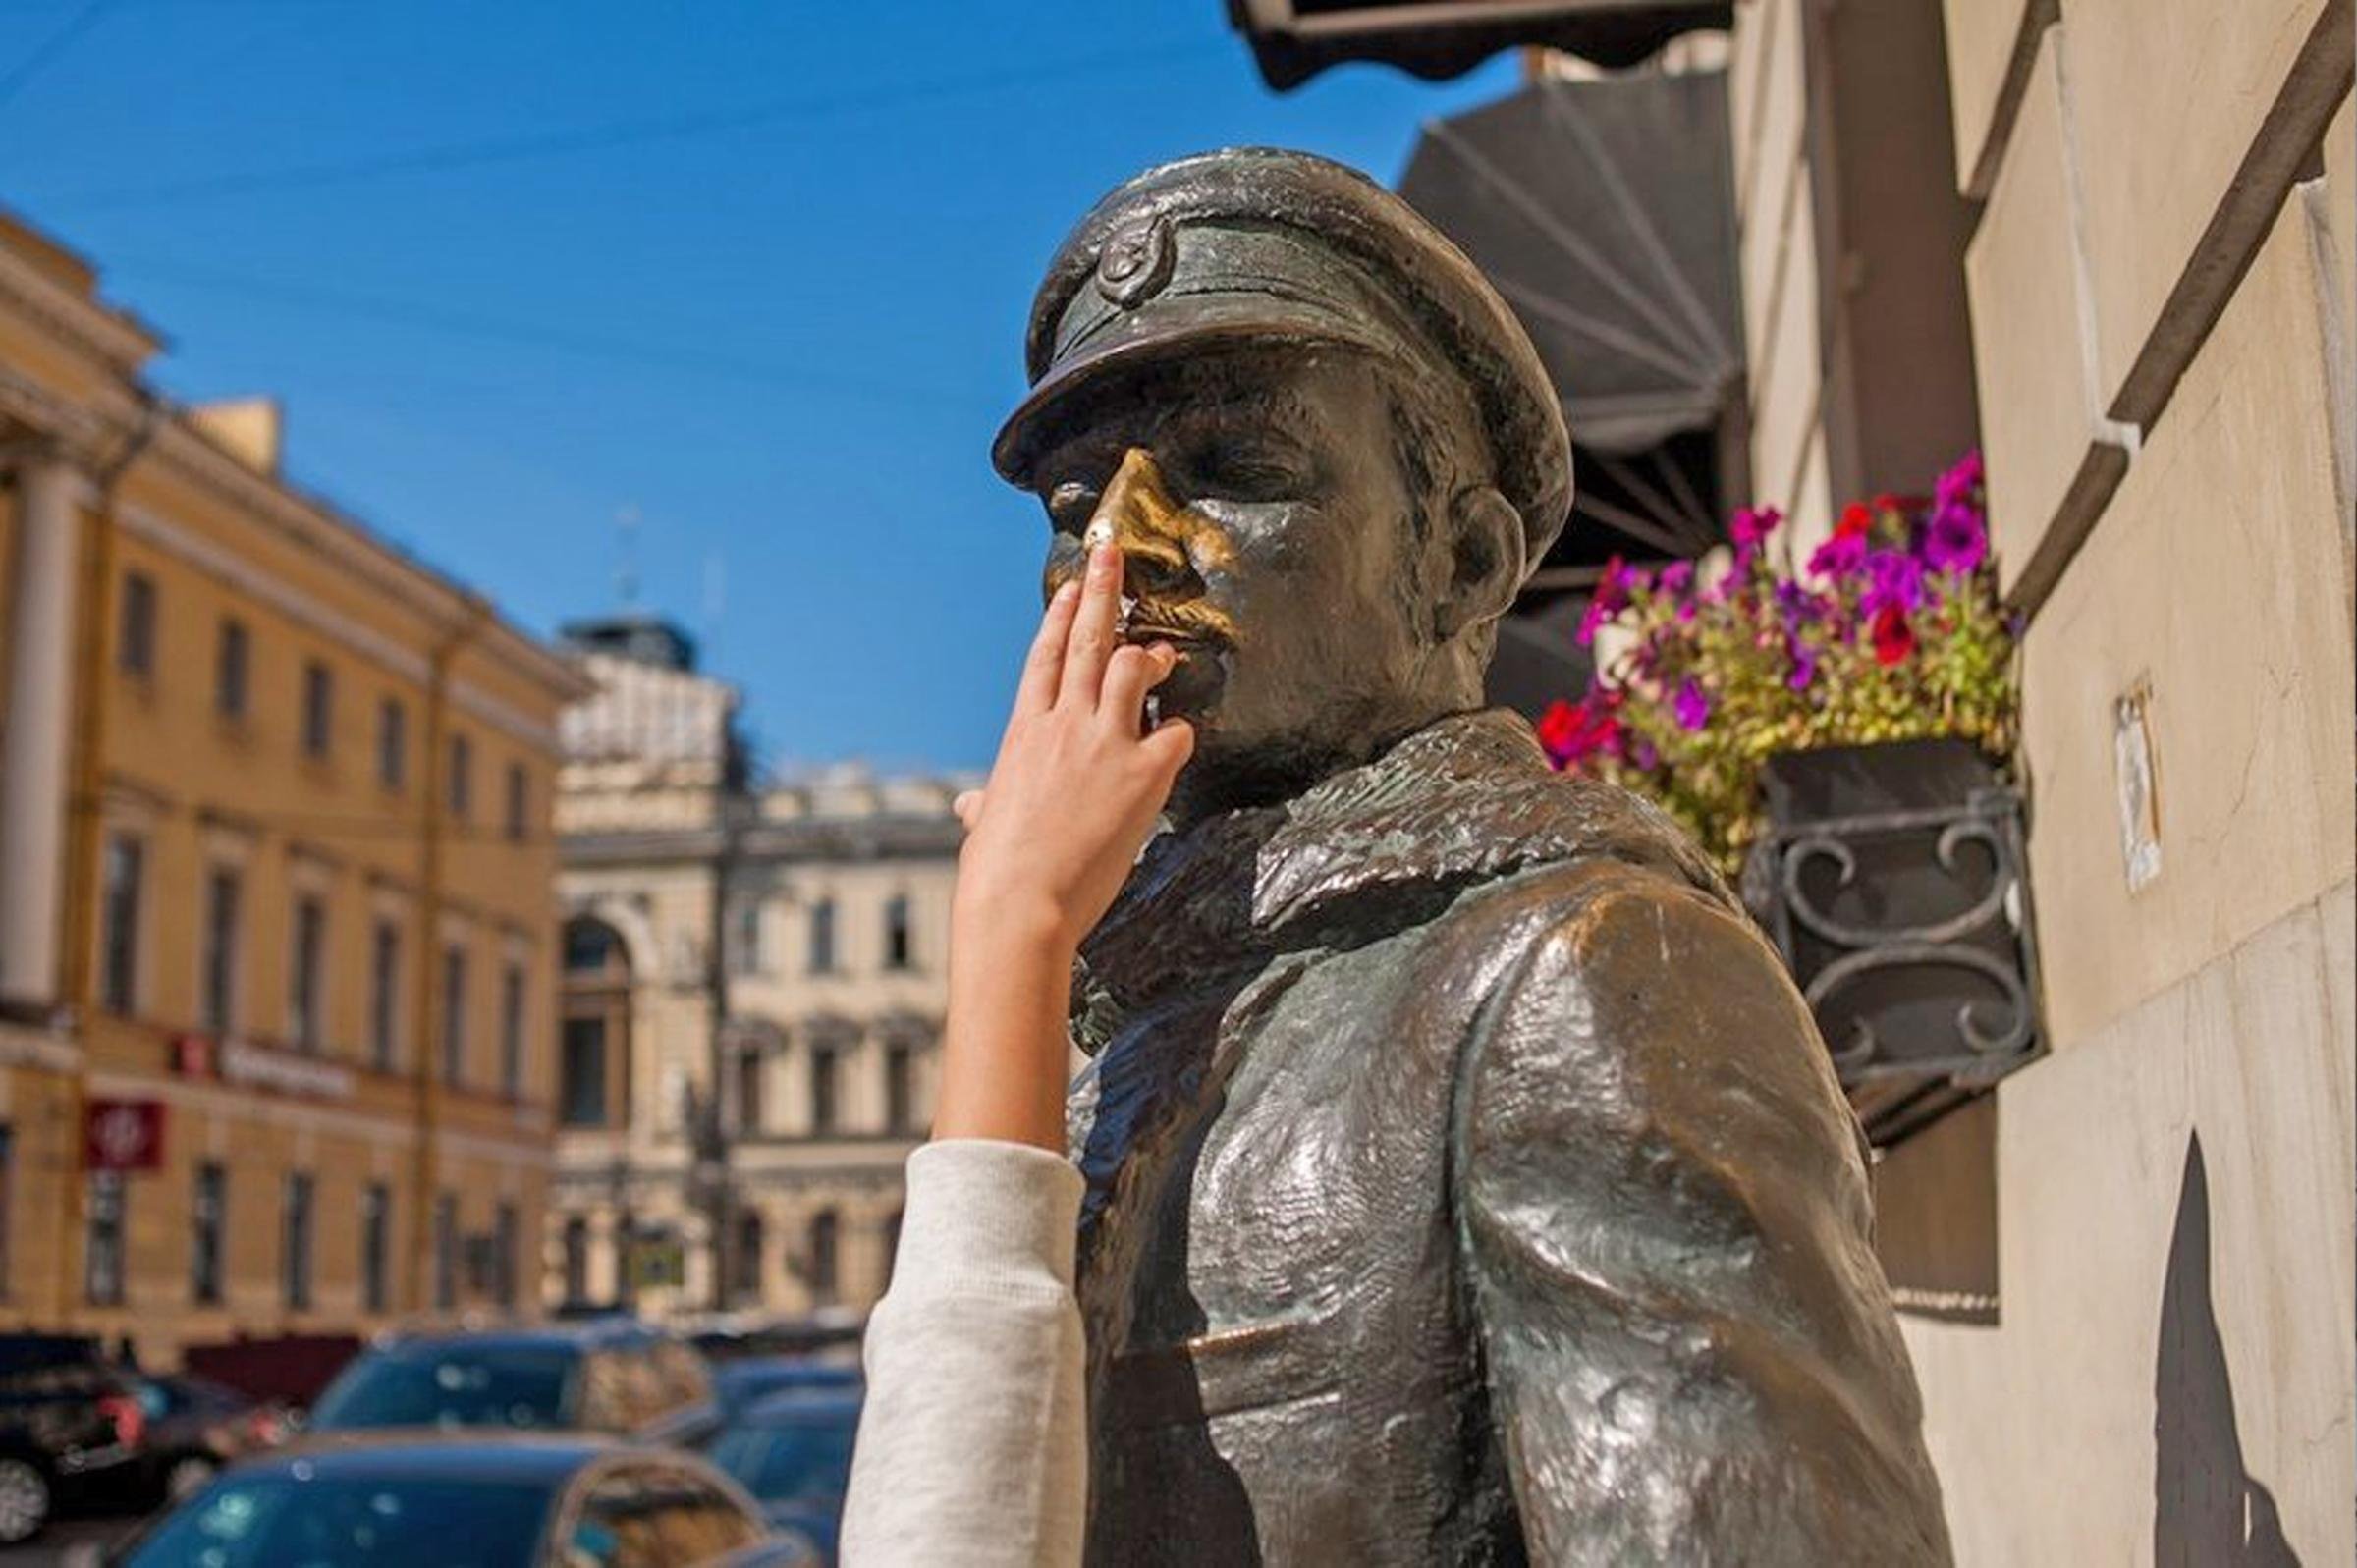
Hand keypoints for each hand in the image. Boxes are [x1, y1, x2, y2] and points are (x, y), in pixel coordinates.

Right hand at [953, 541, 1193, 952]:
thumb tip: (971, 805)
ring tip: (1164, 654)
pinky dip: (1183, 734)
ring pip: (1134, 669)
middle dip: (1105, 591)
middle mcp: (1063, 724)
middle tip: (1115, 554)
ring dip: (1153, 657)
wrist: (1020, 902)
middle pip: (1089, 640)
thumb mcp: (987, 823)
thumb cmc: (996, 871)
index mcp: (1023, 731)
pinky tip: (1181, 742)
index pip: (1046, 657)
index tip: (1075, 586)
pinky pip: (1176, 734)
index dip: (1063, 616)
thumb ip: (985, 803)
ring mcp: (1103, 742)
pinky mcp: (1141, 772)